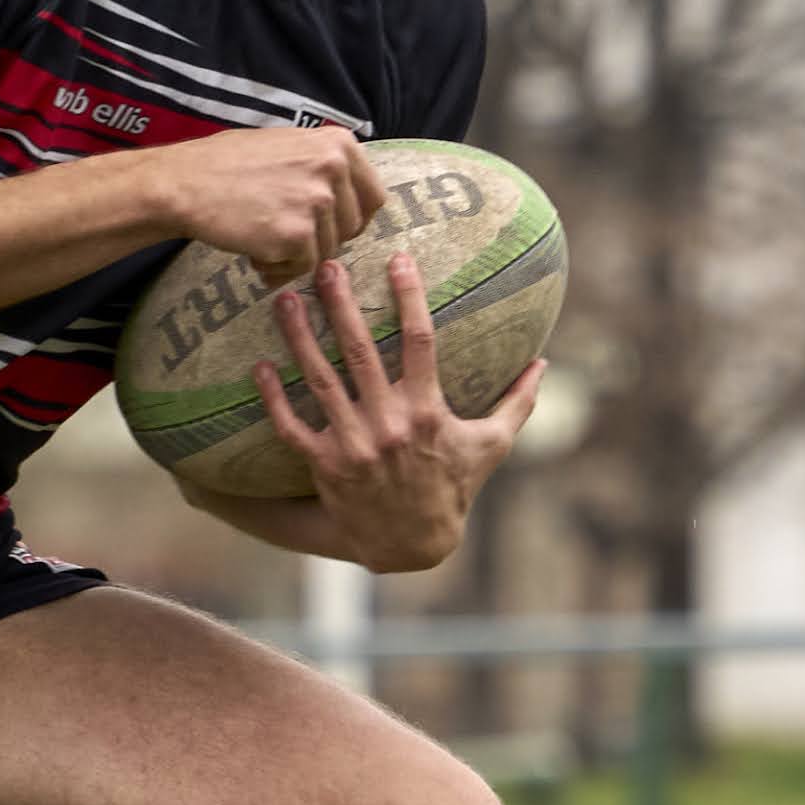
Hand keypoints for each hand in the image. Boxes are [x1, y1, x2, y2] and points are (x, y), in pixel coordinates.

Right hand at [157, 124, 385, 284]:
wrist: (184, 183)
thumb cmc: (228, 165)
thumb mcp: (288, 146)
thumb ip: (323, 166)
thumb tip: (351, 199)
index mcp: (338, 145)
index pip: (373, 198)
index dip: (352, 219)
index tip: (330, 228)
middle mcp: (333, 169)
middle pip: (352, 229)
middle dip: (322, 240)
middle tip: (286, 236)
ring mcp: (316, 201)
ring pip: (327, 251)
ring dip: (297, 255)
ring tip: (261, 240)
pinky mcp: (297, 234)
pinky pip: (302, 268)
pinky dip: (279, 269)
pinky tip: (254, 254)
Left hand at [256, 255, 541, 572]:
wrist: (413, 545)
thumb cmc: (453, 488)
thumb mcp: (490, 446)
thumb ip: (517, 402)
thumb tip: (544, 363)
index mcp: (428, 411)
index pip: (420, 341)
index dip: (409, 297)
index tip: (399, 259)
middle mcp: (389, 423)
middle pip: (361, 352)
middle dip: (342, 305)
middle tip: (327, 265)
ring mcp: (354, 444)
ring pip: (320, 381)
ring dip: (299, 338)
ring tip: (284, 300)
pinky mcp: (326, 465)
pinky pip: (292, 427)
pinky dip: (274, 398)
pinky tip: (260, 365)